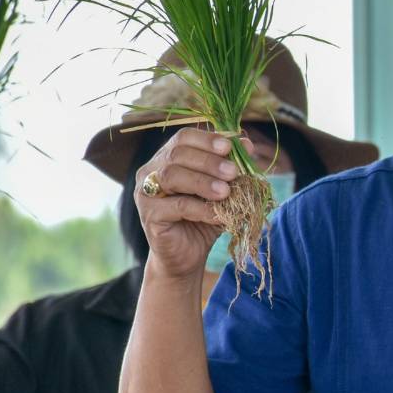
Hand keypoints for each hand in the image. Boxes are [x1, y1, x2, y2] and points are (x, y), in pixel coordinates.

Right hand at [135, 128, 238, 280]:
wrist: (188, 254)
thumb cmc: (204, 217)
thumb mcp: (222, 190)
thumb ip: (231, 167)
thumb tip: (247, 144)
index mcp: (167, 157)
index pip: (183, 137)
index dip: (206, 139)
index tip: (229, 147)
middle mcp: (151, 171)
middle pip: (177, 154)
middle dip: (208, 161)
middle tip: (233, 172)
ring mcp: (145, 192)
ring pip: (172, 176)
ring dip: (203, 182)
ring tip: (226, 191)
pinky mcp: (149, 215)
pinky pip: (175, 206)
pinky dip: (200, 208)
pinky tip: (218, 214)